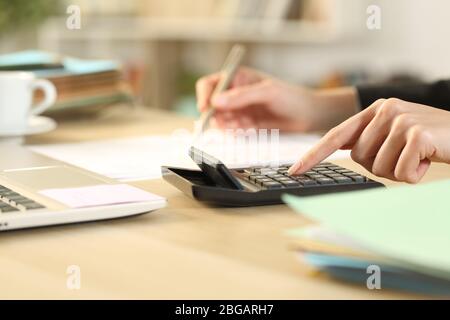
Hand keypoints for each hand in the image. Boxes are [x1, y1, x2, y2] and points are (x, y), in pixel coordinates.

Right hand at [196, 67, 357, 131]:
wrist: (308, 116)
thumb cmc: (292, 97)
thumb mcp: (267, 92)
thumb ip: (241, 96)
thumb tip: (216, 101)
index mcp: (237, 78)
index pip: (209, 84)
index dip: (204, 96)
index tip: (206, 109)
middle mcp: (235, 94)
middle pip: (211, 105)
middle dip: (216, 115)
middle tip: (229, 122)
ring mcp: (239, 110)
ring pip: (219, 120)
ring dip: (227, 125)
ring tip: (245, 124)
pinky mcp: (244, 125)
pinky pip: (231, 131)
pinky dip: (236, 132)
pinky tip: (250, 129)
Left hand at [288, 98, 449, 182]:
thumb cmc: (431, 140)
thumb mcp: (396, 134)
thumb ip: (370, 139)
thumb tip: (348, 153)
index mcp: (374, 110)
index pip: (335, 136)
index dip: (313, 155)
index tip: (294, 171)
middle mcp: (385, 110)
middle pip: (359, 160)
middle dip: (382, 166)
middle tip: (406, 155)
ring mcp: (401, 119)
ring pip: (379, 168)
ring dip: (400, 171)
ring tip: (419, 156)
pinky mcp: (417, 133)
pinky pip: (401, 172)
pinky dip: (415, 175)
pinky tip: (429, 159)